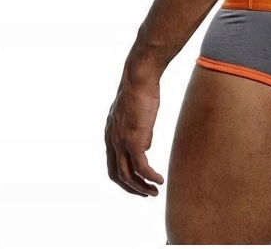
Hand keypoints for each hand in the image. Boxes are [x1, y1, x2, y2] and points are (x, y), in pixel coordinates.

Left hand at [105, 71, 164, 196]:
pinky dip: (150, 177)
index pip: (112, 163)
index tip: (138, 180)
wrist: (139, 77)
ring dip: (141, 187)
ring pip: (128, 176)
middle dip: (131, 188)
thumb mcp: (135, 112)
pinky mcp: (134, 141)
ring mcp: (121, 143)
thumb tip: (146, 145)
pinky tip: (159, 180)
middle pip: (117, 175)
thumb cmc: (140, 88)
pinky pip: (141, 168)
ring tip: (154, 192)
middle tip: (145, 193)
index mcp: (110, 134)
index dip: (124, 176)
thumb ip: (137, 129)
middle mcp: (112, 141)